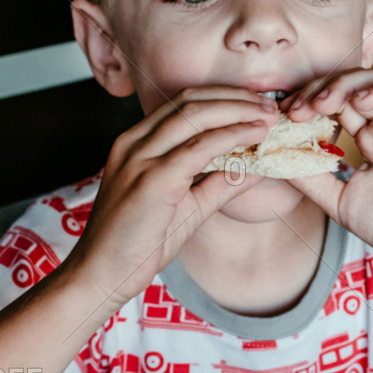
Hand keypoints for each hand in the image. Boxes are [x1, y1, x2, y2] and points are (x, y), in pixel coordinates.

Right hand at [66, 86, 278, 309]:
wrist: (102, 276)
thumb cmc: (138, 244)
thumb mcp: (187, 207)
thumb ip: (219, 184)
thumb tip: (258, 169)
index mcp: (136, 143)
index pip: (182, 103)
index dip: (223, 97)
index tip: (256, 105)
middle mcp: (134, 143)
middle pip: (190, 100)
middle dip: (235, 97)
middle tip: (270, 107)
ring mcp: (140, 158)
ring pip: (195, 116)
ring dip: (238, 111)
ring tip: (267, 117)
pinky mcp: (152, 180)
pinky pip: (199, 148)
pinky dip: (231, 136)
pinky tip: (253, 137)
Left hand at [283, 68, 372, 288]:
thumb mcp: (339, 201)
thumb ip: (310, 179)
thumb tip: (273, 159)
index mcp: (372, 139)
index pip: (338, 103)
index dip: (309, 101)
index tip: (284, 116)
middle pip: (354, 85)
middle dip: (321, 90)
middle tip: (297, 110)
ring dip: (347, 85)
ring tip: (323, 104)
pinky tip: (359, 103)